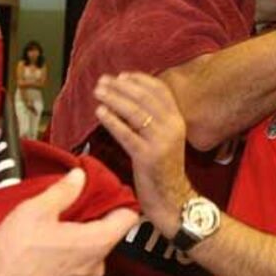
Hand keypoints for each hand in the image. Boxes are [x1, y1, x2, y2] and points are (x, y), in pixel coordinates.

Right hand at [0, 169, 137, 275]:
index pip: (127, 217)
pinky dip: (66, 250)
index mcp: (96, 243)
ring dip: (77, 233)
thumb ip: (63, 191)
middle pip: (108, 232)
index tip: (106, 188)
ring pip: (90, 248)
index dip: (118, 198)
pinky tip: (45, 242)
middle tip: (74, 200)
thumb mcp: (36, 210)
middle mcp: (94, 265)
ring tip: (54, 221)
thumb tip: (77, 178)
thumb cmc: (14, 258)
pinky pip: (75, 263)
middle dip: (92, 214)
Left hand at [94, 73, 194, 237]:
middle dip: (121, 86)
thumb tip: (129, 97)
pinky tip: (100, 112)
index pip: (160, 90)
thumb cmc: (162, 169)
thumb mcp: (164, 139)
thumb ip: (153, 119)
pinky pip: (126, 133)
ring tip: (98, 92)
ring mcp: (161, 141)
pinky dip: (111, 120)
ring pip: (134, 112)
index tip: (121, 76)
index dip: (139, 80)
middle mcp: (172, 127)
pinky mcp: (148, 156)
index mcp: (178, 120)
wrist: (172, 200)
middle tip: (103, 81)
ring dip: (113, 98)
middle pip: (144, 97)